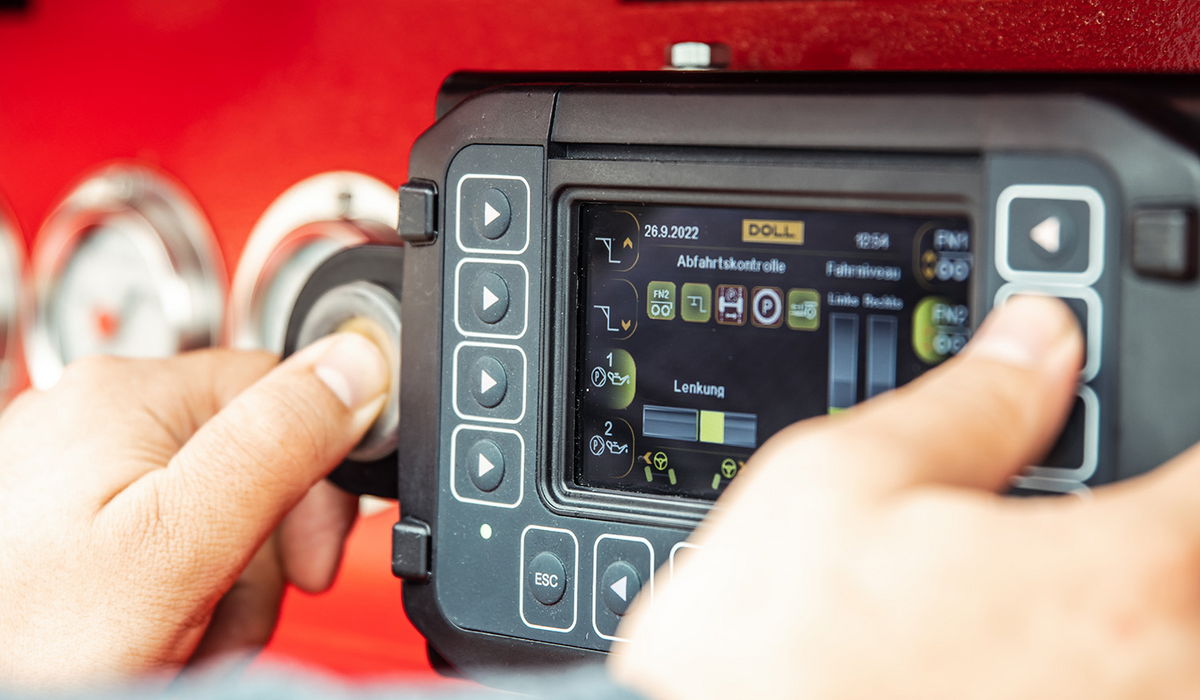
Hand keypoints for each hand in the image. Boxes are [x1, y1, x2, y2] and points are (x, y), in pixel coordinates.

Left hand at [0, 333, 387, 686]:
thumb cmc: (30, 641)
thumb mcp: (180, 543)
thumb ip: (274, 445)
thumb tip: (357, 363)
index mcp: (127, 393)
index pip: (287, 393)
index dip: (320, 483)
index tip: (311, 557)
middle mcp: (94, 415)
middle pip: (255, 460)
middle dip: (265, 551)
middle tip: (230, 613)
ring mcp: (73, 472)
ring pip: (216, 509)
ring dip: (225, 584)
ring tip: (186, 635)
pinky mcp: (63, 523)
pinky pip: (163, 539)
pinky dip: (178, 590)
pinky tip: (159, 629)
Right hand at [613, 296, 1199, 699]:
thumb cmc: (773, 668)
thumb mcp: (837, 481)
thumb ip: (966, 401)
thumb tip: (1032, 342)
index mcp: (1120, 577)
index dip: (1178, 447)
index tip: (1155, 447)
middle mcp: (1160, 676)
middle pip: (1188, 561)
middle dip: (1138, 522)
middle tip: (1034, 511)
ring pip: (1168, 635)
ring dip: (1123, 602)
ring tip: (996, 587)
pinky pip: (1130, 684)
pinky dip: (1093, 658)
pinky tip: (998, 652)